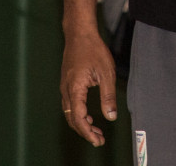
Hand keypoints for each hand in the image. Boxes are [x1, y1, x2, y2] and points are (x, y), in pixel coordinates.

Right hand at [60, 27, 118, 146]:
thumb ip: (108, 96)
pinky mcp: (67, 83)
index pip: (78, 118)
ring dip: (82, 124)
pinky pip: (70, 105)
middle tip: (99, 140)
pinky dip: (79, 114)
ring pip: (70, 113)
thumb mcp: (106, 73)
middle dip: (85, 131)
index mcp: (75, 89)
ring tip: (97, 131)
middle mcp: (66, 90)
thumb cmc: (93, 50)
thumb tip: (111, 116)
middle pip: (72, 119)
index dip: (87, 132)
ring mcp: (65, 87)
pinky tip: (90, 116)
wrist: (79, 33)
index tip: (97, 140)